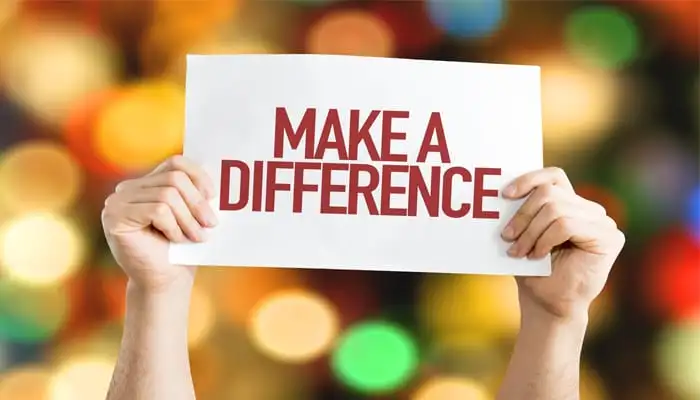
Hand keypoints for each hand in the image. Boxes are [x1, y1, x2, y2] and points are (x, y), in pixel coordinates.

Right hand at [101, 155, 217, 291]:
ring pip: (168, 195)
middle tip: (211, 224)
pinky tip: (176, 240)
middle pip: (174, 178)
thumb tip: (222, 170)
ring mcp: (117, 202)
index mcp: (146, 184)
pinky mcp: (115, 217)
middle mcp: (127, 189)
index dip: (198, 175)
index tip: (214, 196)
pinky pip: (158, 210)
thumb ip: (196, 192)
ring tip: (197, 237)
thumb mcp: (192, 215)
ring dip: (189, 219)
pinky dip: (174, 226)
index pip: (175, 162)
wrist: (165, 282)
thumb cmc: (181, 250)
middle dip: (198, 202)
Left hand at [501, 167, 624, 320]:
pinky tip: (538, 255)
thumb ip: (522, 211)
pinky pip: (567, 224)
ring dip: (530, 231)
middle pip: (550, 193)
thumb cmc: (533, 271)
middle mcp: (590, 210)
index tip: (504, 195)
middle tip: (507, 236)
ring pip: (556, 209)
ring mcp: (603, 222)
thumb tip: (502, 189)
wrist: (548, 306)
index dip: (528, 179)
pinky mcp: (610, 238)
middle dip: (523, 214)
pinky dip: (545, 240)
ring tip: (519, 251)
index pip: (553, 177)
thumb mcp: (523, 235)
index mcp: (571, 204)